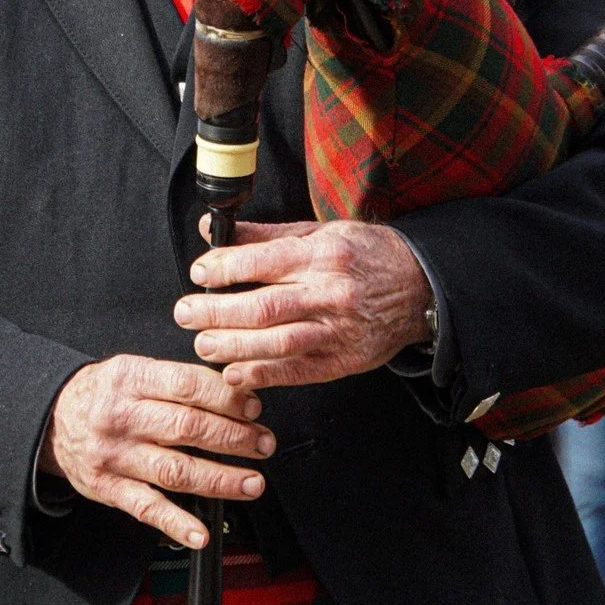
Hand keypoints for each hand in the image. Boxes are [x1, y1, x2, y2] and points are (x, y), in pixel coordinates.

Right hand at [38, 354, 273, 546]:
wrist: (52, 419)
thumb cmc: (104, 393)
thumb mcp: (132, 368)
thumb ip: (175, 379)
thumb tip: (233, 391)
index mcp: (130, 378)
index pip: (187, 386)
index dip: (226, 398)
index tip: (254, 407)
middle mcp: (122, 417)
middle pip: (187, 428)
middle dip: (234, 438)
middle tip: (264, 443)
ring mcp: (115, 456)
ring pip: (175, 470)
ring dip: (220, 480)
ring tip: (253, 483)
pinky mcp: (108, 489)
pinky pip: (146, 509)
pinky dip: (177, 524)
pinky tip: (202, 532)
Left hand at [174, 218, 432, 389]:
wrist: (419, 289)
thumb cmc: (365, 255)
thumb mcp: (320, 232)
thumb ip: (264, 235)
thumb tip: (213, 230)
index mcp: (324, 254)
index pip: (265, 261)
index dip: (226, 268)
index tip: (199, 273)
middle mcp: (331, 293)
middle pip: (264, 306)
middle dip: (217, 312)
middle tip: (185, 312)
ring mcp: (338, 331)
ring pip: (277, 343)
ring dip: (233, 346)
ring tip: (203, 343)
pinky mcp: (343, 361)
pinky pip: (297, 371)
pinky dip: (263, 374)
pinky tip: (235, 372)